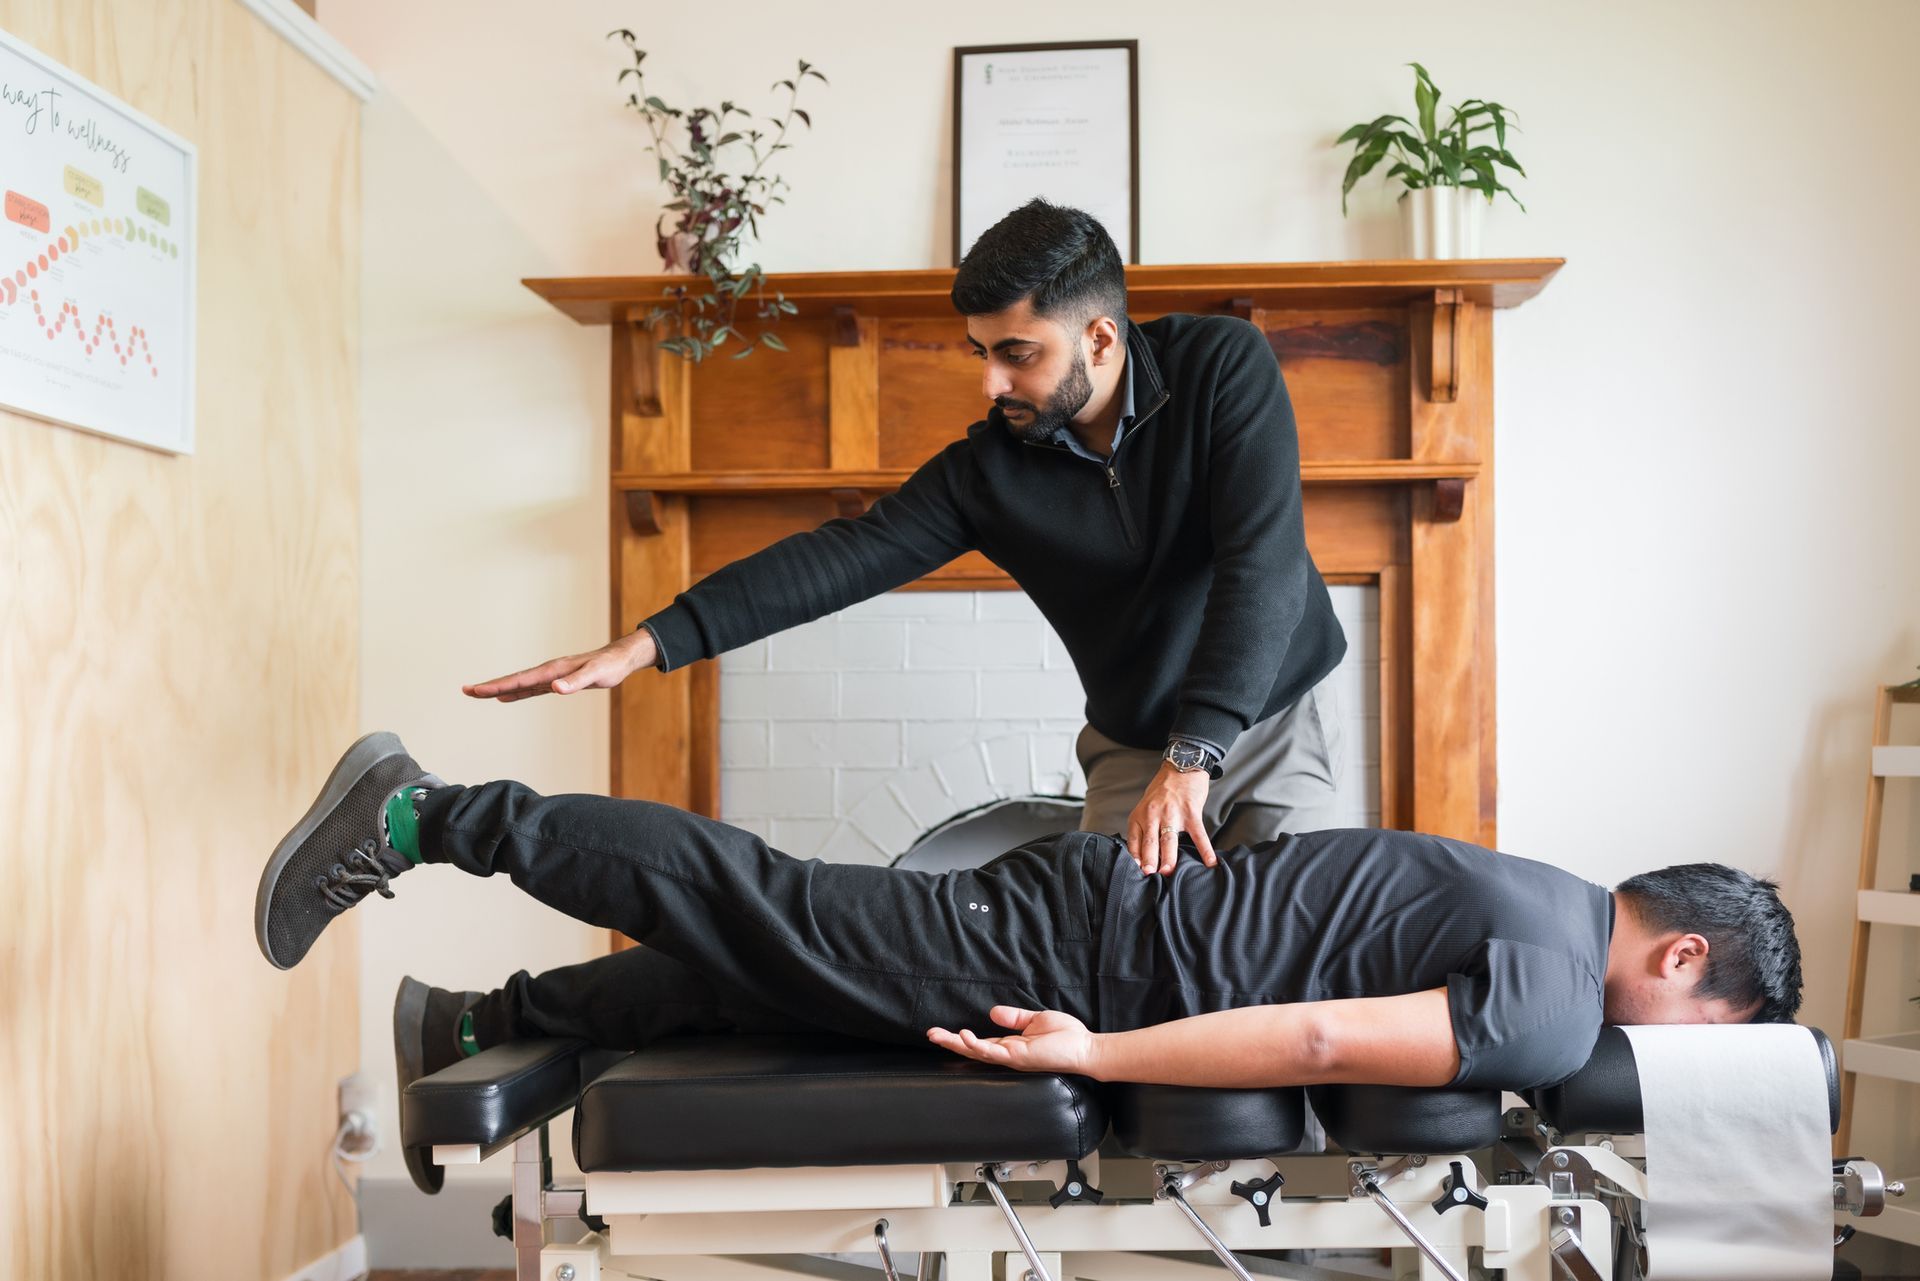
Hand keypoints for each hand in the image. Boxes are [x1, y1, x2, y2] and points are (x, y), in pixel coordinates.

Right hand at [462, 630, 656, 702]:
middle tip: (466, 691)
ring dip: (499, 688)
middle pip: (513, 680)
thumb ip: (576, 682)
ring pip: (519, 683)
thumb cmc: (609, 667)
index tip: (477, 690)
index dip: (497, 686)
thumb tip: (556, 688)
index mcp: (553, 670)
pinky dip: (516, 692)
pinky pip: (530, 687)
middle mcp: (548, 672)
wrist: (619, 658)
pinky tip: (507, 696)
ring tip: (478, 693)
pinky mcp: (557, 681)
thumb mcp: (596, 675)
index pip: (519, 680)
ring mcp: (551, 676)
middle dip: (489, 686)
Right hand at [927, 1006, 1098, 1075]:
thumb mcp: (1035, 1020)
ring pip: (978, 1052)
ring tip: (938, 1035)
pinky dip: (977, 1045)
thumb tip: (992, 1012)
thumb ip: (1014, 1017)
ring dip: (957, 1044)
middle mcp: (1008, 1054)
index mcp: (1011, 1045)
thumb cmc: (1067, 1036)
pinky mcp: (1019, 1057)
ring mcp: (1012, 1057)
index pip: (980, 1042)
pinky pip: (994, 1052)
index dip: (961, 1038)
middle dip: (950, 1043)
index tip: (942, 1031)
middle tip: (930, 1035)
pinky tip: (964, 1036)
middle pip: (973, 1049)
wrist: (1086, 1048)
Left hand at [1125, 762, 1216, 874]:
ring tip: (1168, 872)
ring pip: (1169, 840)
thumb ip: (1143, 828)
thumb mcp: (1145, 807)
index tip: (1137, 873)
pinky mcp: (1191, 812)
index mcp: (1140, 815)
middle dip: (1149, 861)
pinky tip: (1210, 862)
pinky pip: (1198, 835)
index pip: (1134, 841)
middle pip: (1150, 842)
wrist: (1181, 767)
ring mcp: (1172, 813)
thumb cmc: (1162, 790)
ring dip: (1168, 858)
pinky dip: (1205, 850)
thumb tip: (1142, 855)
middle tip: (1150, 876)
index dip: (1135, 858)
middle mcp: (1153, 815)